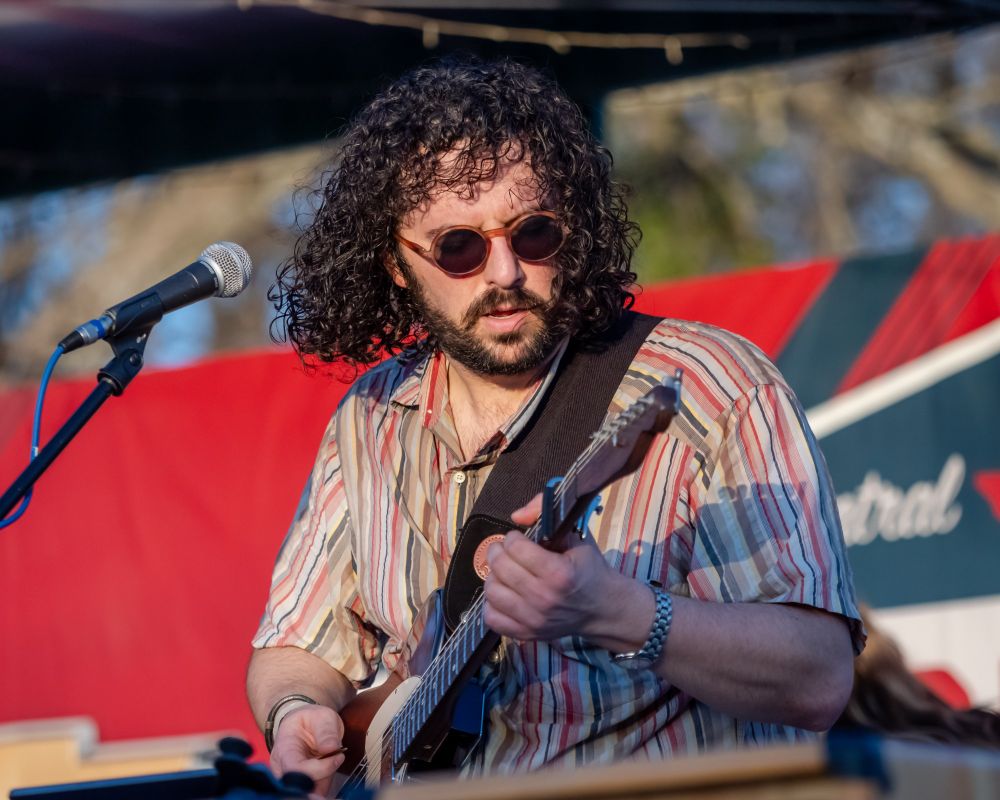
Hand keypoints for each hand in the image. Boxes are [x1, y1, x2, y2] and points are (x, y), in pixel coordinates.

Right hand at [270, 704, 346, 797]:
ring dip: (326, 783)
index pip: (296, 768)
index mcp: (284, 750)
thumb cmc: (311, 721)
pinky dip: (326, 790)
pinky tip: (333, 778)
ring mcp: (290, 781)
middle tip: (338, 764)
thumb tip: (332, 748)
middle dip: (322, 781)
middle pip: (301, 786)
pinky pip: (315, 794)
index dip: (319, 768)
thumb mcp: (322, 717)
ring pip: (311, 793)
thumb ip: (326, 731)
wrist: (305, 727)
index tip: (338, 756)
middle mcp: (282, 770)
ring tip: (334, 763)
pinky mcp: (303, 789)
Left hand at [482, 494, 652, 649]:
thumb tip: (516, 515)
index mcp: (558, 573)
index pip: (516, 548)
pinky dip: (492, 604)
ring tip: (504, 571)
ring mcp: (534, 619)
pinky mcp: (526, 634)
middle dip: (498, 551)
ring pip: (492, 591)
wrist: (602, 609)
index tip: (518, 538)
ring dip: (493, 575)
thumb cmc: (588, 570)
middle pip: (500, 567)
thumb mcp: (575, 536)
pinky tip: (505, 593)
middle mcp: (544, 598)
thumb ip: (545, 515)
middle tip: (505, 550)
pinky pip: (492, 618)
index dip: (513, 538)